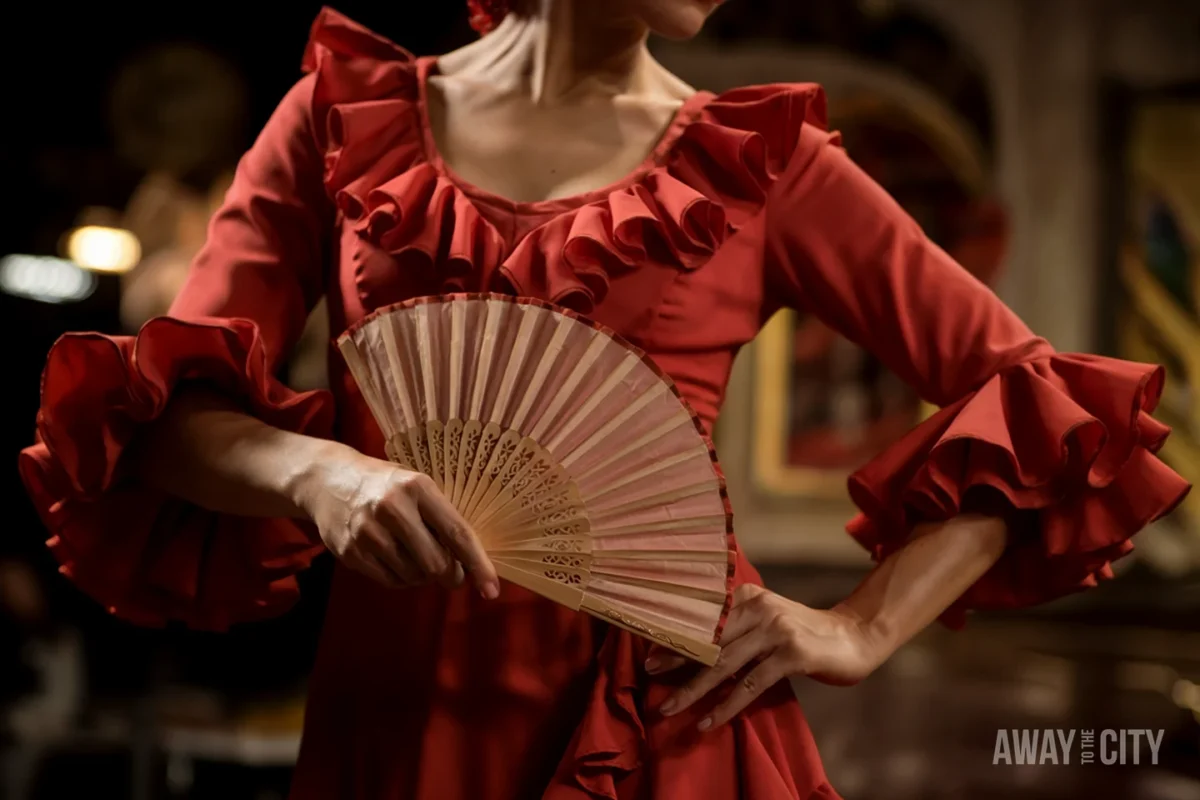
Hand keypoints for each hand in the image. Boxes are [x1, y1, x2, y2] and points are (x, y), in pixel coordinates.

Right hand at [300, 447, 498, 596]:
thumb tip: (470, 561)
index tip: (491, 589)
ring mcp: (368, 532)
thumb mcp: (417, 486)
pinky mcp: (351, 552)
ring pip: (414, 576)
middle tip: (452, 574)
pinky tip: (398, 562)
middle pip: (436, 563)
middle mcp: (393, 509)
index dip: (478, 564)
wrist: (328, 480)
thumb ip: (442, 517)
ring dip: (424, 576)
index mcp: (418, 488)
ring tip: (417, 558)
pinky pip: (391, 582)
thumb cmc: (385, 485)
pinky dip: (402, 579)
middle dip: (451, 576)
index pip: (457, 533)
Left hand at [650, 584, 884, 730]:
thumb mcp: (769, 619)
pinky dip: (727, 706)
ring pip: (724, 663)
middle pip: (709, 638)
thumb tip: (696, 646)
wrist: (854, 636)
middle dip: (676, 658)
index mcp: (749, 596)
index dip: (676, 632)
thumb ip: (738, 626)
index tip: (649, 648)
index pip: (705, 615)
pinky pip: (750, 685)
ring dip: (693, 689)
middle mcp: (759, 607)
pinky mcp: (791, 654)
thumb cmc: (805, 632)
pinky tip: (710, 721)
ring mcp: (776, 630)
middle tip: (649, 672)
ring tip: (670, 707)